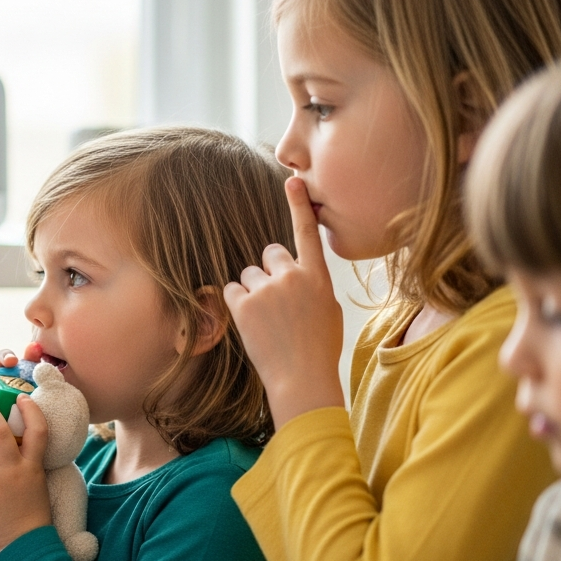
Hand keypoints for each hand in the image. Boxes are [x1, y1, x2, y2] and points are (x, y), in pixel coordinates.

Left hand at [0, 395, 51, 554]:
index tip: (22, 398)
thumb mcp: (36, 479)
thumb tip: (15, 436)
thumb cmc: (32, 510)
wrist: (24, 542)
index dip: (31, 411)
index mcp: (32, 466)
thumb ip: (26, 459)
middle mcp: (13, 470)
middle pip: (1, 433)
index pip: (38, 431)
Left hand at [222, 176, 344, 428]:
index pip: (306, 234)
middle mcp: (292, 276)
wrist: (302, 379)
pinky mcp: (243, 305)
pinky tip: (252, 324)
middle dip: (269, 271)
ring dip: (253, 291)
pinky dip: (236, 304)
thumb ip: (312, 284)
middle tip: (277, 302)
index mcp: (317, 277)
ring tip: (267, 320)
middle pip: (270, 253)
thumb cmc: (318, 349)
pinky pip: (231, 290)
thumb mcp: (329, 310)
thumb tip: (297, 274)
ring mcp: (266, 290)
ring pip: (248, 274)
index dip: (299, 205)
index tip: (293, 180)